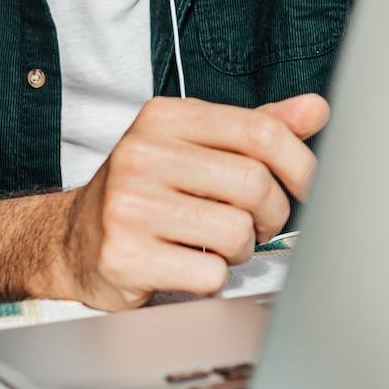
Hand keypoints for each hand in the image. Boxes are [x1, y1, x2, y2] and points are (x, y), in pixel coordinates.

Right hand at [51, 92, 329, 309]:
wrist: (72, 240)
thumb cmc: (148, 190)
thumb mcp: (196, 145)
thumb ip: (256, 129)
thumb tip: (316, 109)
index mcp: (165, 117)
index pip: (260, 131)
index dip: (299, 163)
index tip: (306, 186)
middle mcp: (142, 154)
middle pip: (254, 184)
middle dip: (272, 214)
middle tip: (258, 224)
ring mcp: (129, 205)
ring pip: (236, 233)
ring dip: (241, 249)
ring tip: (218, 244)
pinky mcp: (123, 255)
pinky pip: (209, 274)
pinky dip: (212, 278)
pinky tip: (189, 266)